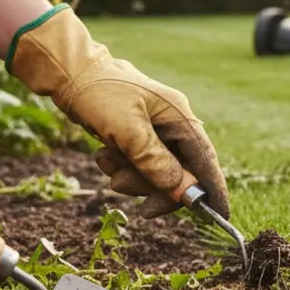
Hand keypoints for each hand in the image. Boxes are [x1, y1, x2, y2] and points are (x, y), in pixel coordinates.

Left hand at [7, 5, 230, 218]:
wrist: (70, 73)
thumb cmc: (100, 93)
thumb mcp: (126, 130)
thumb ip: (154, 161)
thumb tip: (181, 190)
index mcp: (179, 116)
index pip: (205, 159)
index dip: (213, 189)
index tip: (219, 216)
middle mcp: (173, 125)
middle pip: (178, 172)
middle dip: (153, 186)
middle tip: (128, 194)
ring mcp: (155, 132)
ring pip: (155, 173)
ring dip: (131, 176)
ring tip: (107, 161)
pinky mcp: (137, 137)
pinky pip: (137, 165)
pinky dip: (120, 167)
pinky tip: (104, 154)